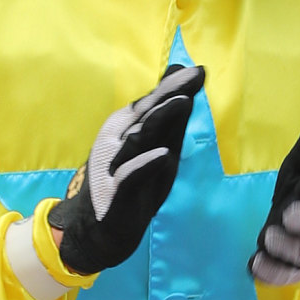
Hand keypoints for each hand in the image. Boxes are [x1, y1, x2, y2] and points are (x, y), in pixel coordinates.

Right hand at [50, 63, 205, 276]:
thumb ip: (170, 119)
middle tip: (194, 76)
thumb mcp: (157, 150)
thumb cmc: (133, 185)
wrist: (99, 229)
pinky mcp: (115, 192)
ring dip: (160, 119)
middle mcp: (118, 140)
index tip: (199, 70)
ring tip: (183, 103)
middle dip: (170, 92)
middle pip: (146, 113)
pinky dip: (145, 165)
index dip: (175, 86)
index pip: (154, 103)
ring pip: (138, 138)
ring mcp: (114, 165)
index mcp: (127, 128)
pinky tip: (163, 156)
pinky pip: (130, 175)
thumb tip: (184, 82)